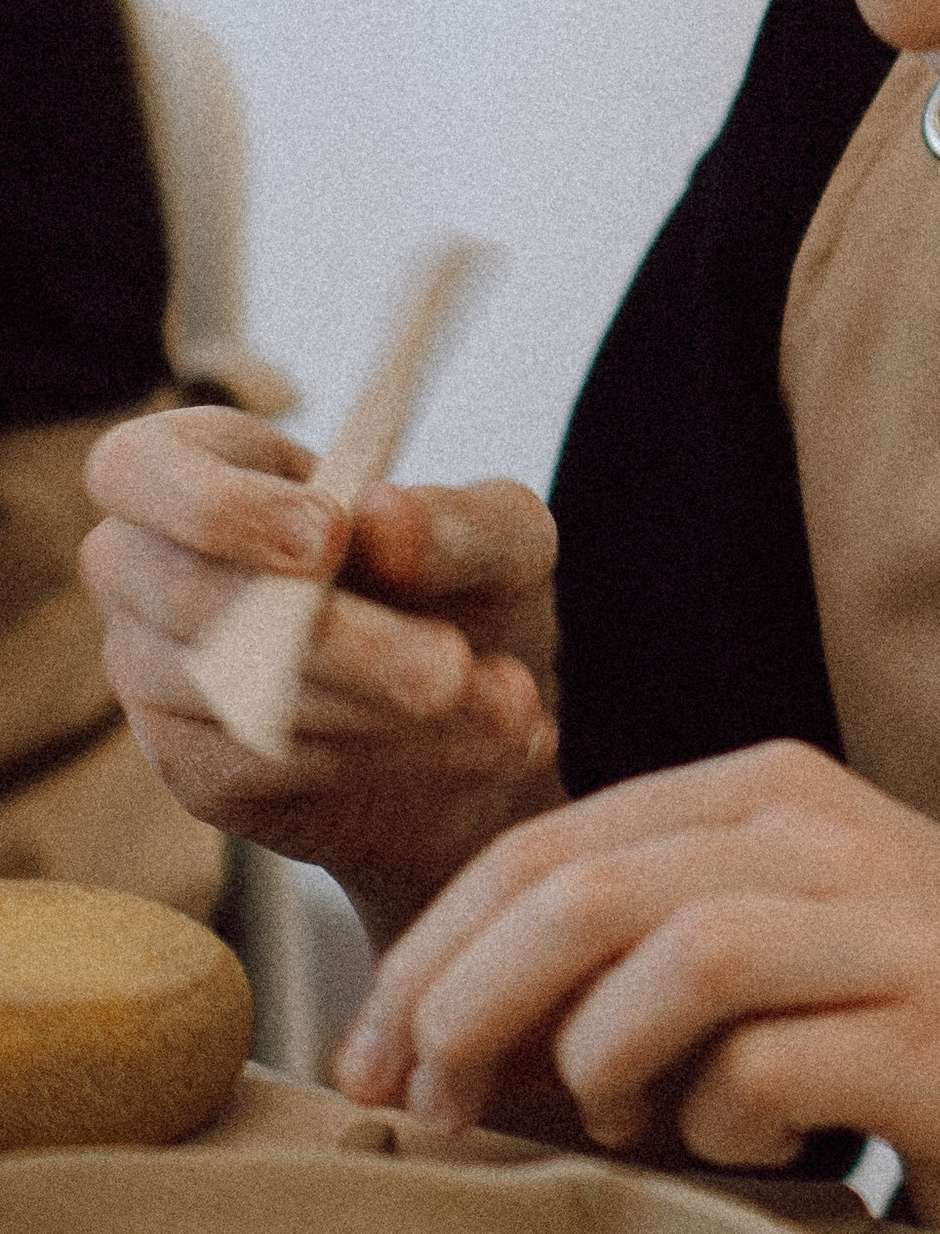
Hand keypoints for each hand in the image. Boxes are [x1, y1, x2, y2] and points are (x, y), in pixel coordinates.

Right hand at [80, 405, 560, 937]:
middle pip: (191, 596)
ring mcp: (155, 674)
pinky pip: (262, 763)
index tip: (331, 535)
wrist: (482, 717)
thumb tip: (380, 516)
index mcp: (201, 468)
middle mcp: (149, 568)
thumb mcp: (502, 539)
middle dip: (338, 638)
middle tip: (452, 668)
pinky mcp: (193, 765)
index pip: (136, 468)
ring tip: (508, 708)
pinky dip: (383, 755)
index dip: (217, 505)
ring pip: (233, 693)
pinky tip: (476, 745)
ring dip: (382, 709)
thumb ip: (453, 523)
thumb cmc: (467, 589)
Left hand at [335, 741, 939, 1233]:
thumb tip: (446, 1041)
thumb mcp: (791, 934)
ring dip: (596, 1066)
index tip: (362, 1062)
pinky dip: (719, 1130)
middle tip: (417, 1112)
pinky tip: (746, 1154)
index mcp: (769, 791)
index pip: (545, 845)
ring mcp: (892, 930)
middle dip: (464, 1008)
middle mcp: (826, 837)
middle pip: (583, 890)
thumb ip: (647, 949)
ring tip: (608, 1126)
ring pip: (672, 962)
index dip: (429, 955)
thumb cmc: (937, 1021)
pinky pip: (768, 1074)